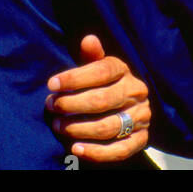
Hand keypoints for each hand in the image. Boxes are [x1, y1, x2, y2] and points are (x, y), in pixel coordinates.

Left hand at [45, 35, 150, 162]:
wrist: (131, 109)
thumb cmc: (106, 85)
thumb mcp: (99, 68)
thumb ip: (92, 57)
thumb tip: (88, 40)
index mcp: (125, 71)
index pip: (101, 72)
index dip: (75, 78)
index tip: (52, 84)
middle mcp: (136, 93)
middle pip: (102, 100)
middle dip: (71, 104)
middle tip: (51, 106)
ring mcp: (140, 117)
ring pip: (107, 127)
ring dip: (78, 128)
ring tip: (58, 126)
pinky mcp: (141, 140)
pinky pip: (118, 150)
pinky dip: (95, 152)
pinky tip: (75, 148)